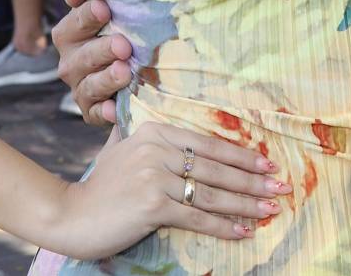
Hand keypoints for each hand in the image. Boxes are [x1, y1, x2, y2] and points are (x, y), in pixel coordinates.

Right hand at [46, 120, 287, 258]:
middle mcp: (157, 148)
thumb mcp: (121, 148)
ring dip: (246, 203)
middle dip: (253, 180)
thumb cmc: (100, 185)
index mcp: (155, 130)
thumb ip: (143, 135)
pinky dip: (224, 225)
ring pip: (211, 192)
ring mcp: (155, 176)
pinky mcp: (153, 205)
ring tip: (271, 208)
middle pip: (216, 167)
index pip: (208, 143)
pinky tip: (244, 230)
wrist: (69, 214)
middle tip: (281, 186)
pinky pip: (197, 217)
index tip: (267, 164)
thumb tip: (163, 120)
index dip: (241, 156)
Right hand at [51, 0, 131, 126]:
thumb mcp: (111, 8)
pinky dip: (104, 112)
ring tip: (125, 73)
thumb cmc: (121, 29)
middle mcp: (71, 62)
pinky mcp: (92, 111)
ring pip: (89, 85)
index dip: (87, 15)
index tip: (105, 8)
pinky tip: (114, 109)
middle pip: (81, 57)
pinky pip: (95, 114)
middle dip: (101, 50)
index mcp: (70, 33)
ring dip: (106, 79)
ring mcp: (80, 88)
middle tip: (123, 45)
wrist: (134, 70)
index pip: (73, 23)